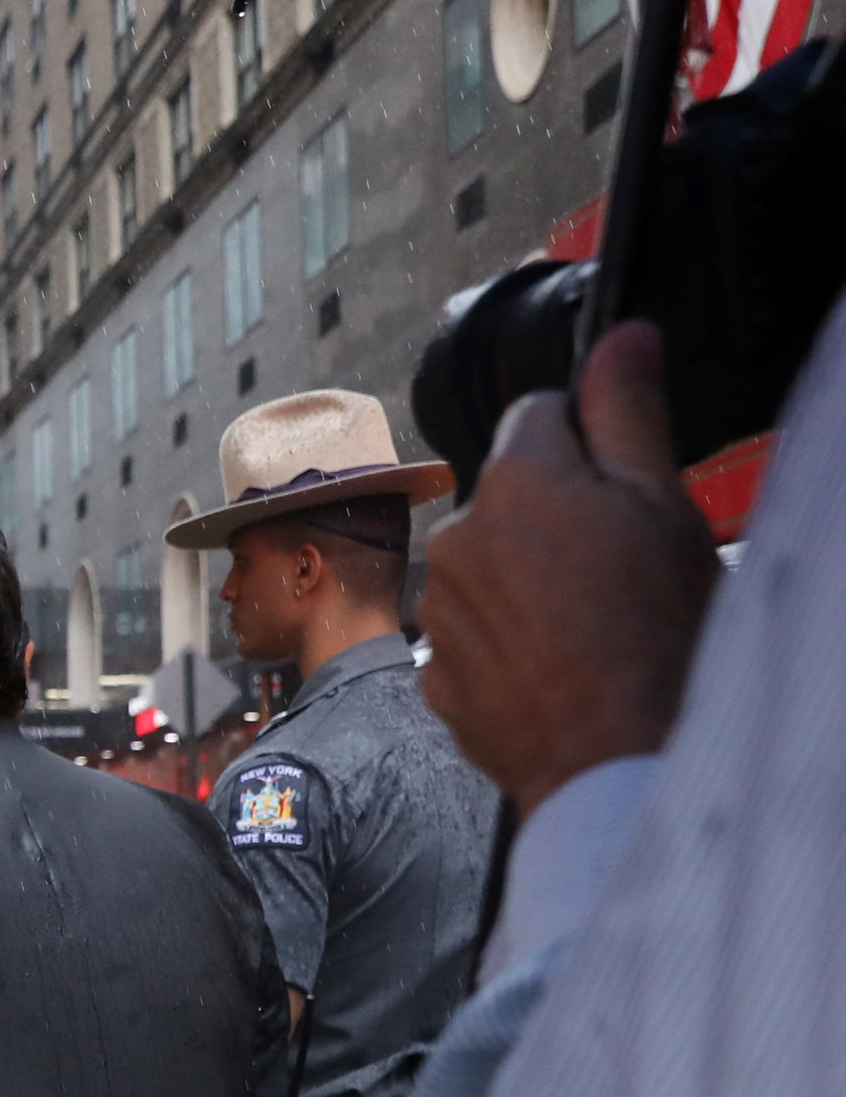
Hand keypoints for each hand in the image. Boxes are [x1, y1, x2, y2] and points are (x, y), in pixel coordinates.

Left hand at [421, 320, 720, 816]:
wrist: (614, 763)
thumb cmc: (652, 633)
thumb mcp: (662, 502)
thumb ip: (627, 409)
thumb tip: (621, 334)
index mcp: (515, 482)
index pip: (538, 413)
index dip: (590, 440)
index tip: (622, 486)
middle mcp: (456, 538)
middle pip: (510, 495)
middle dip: (555, 516)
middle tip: (617, 568)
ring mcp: (437, 610)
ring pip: (488, 565)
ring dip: (528, 580)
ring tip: (591, 626)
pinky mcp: (434, 674)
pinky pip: (474, 634)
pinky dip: (510, 642)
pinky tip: (558, 668)